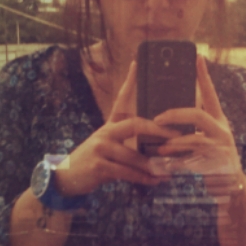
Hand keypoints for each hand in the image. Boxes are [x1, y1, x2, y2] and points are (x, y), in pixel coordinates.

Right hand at [56, 61, 176, 196]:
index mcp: (110, 126)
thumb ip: (131, 143)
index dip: (130, 82)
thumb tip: (160, 145)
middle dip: (159, 130)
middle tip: (178, 136)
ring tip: (169, 170)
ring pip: (133, 155)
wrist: (66, 177)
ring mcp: (100, 147)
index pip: (121, 99)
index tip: (137, 63)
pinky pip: (126, 171)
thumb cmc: (96, 162)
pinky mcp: (98, 165)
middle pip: (135, 125)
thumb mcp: (111, 147)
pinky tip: (155, 181)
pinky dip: (142, 178)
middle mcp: (105, 132)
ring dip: (153, 165)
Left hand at [152, 56, 243, 198]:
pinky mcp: (217, 163)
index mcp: (219, 121)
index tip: (198, 57)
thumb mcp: (207, 139)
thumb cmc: (213, 161)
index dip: (204, 76)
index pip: (211, 94)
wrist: (231, 186)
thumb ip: (193, 128)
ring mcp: (221, 147)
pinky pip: (192, 158)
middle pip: (197, 115)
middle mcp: (222, 130)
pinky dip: (176, 158)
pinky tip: (165, 160)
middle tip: (157, 118)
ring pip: (193, 138)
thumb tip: (166, 115)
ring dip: (172, 141)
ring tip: (158, 145)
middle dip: (174, 115)